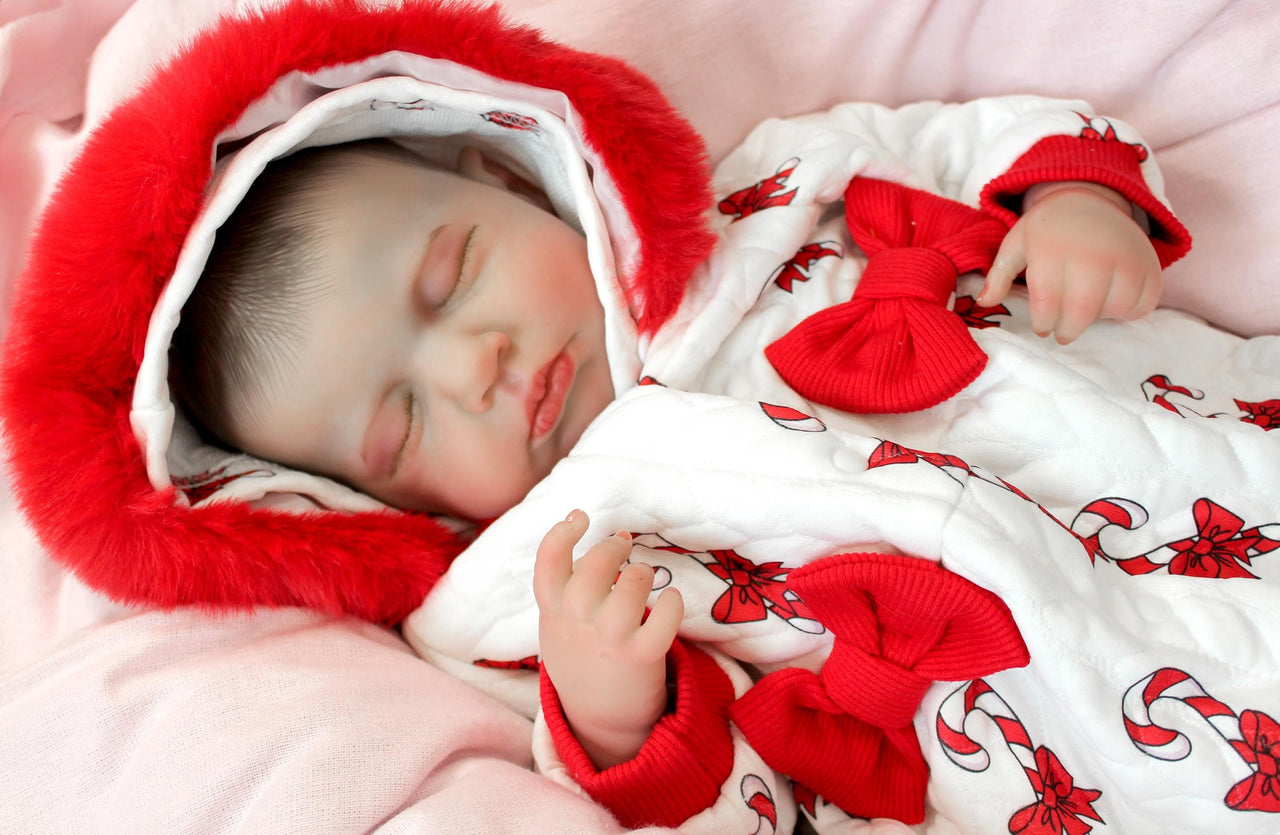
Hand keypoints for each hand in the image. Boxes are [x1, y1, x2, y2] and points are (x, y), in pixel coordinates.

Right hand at [533, 510, 683, 768]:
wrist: (600, 722)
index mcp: (552, 614)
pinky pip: (664, 615)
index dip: (562, 534)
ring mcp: (608, 640)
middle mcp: (576, 624)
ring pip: (633, 583)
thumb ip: (569, 588)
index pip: (547, 564)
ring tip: (645, 579)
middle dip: (614, 547)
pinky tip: (670, 603)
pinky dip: (673, 603)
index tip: (580, 517)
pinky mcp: (641, 656)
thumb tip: (606, 538)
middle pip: (595, 565)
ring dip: (643, 573)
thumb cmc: (583, 661)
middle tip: (624, 544)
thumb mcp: (559, 626)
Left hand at [979, 182, 1161, 343]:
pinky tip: (1111, 299)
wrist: (1088, 199)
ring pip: (1115, 309)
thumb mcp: (1016, 245)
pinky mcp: (1150, 262)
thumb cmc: (1047, 230)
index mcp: (1053, 249)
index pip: (1047, 303)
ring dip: (1098, 318)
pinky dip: (1129, 309)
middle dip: (1067, 330)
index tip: (1041, 327)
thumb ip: (999, 275)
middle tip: (1061, 332)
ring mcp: (1126, 256)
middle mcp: (1092, 252)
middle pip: (1081, 311)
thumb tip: (985, 303)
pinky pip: (1144, 303)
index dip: (1042, 323)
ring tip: (1085, 308)